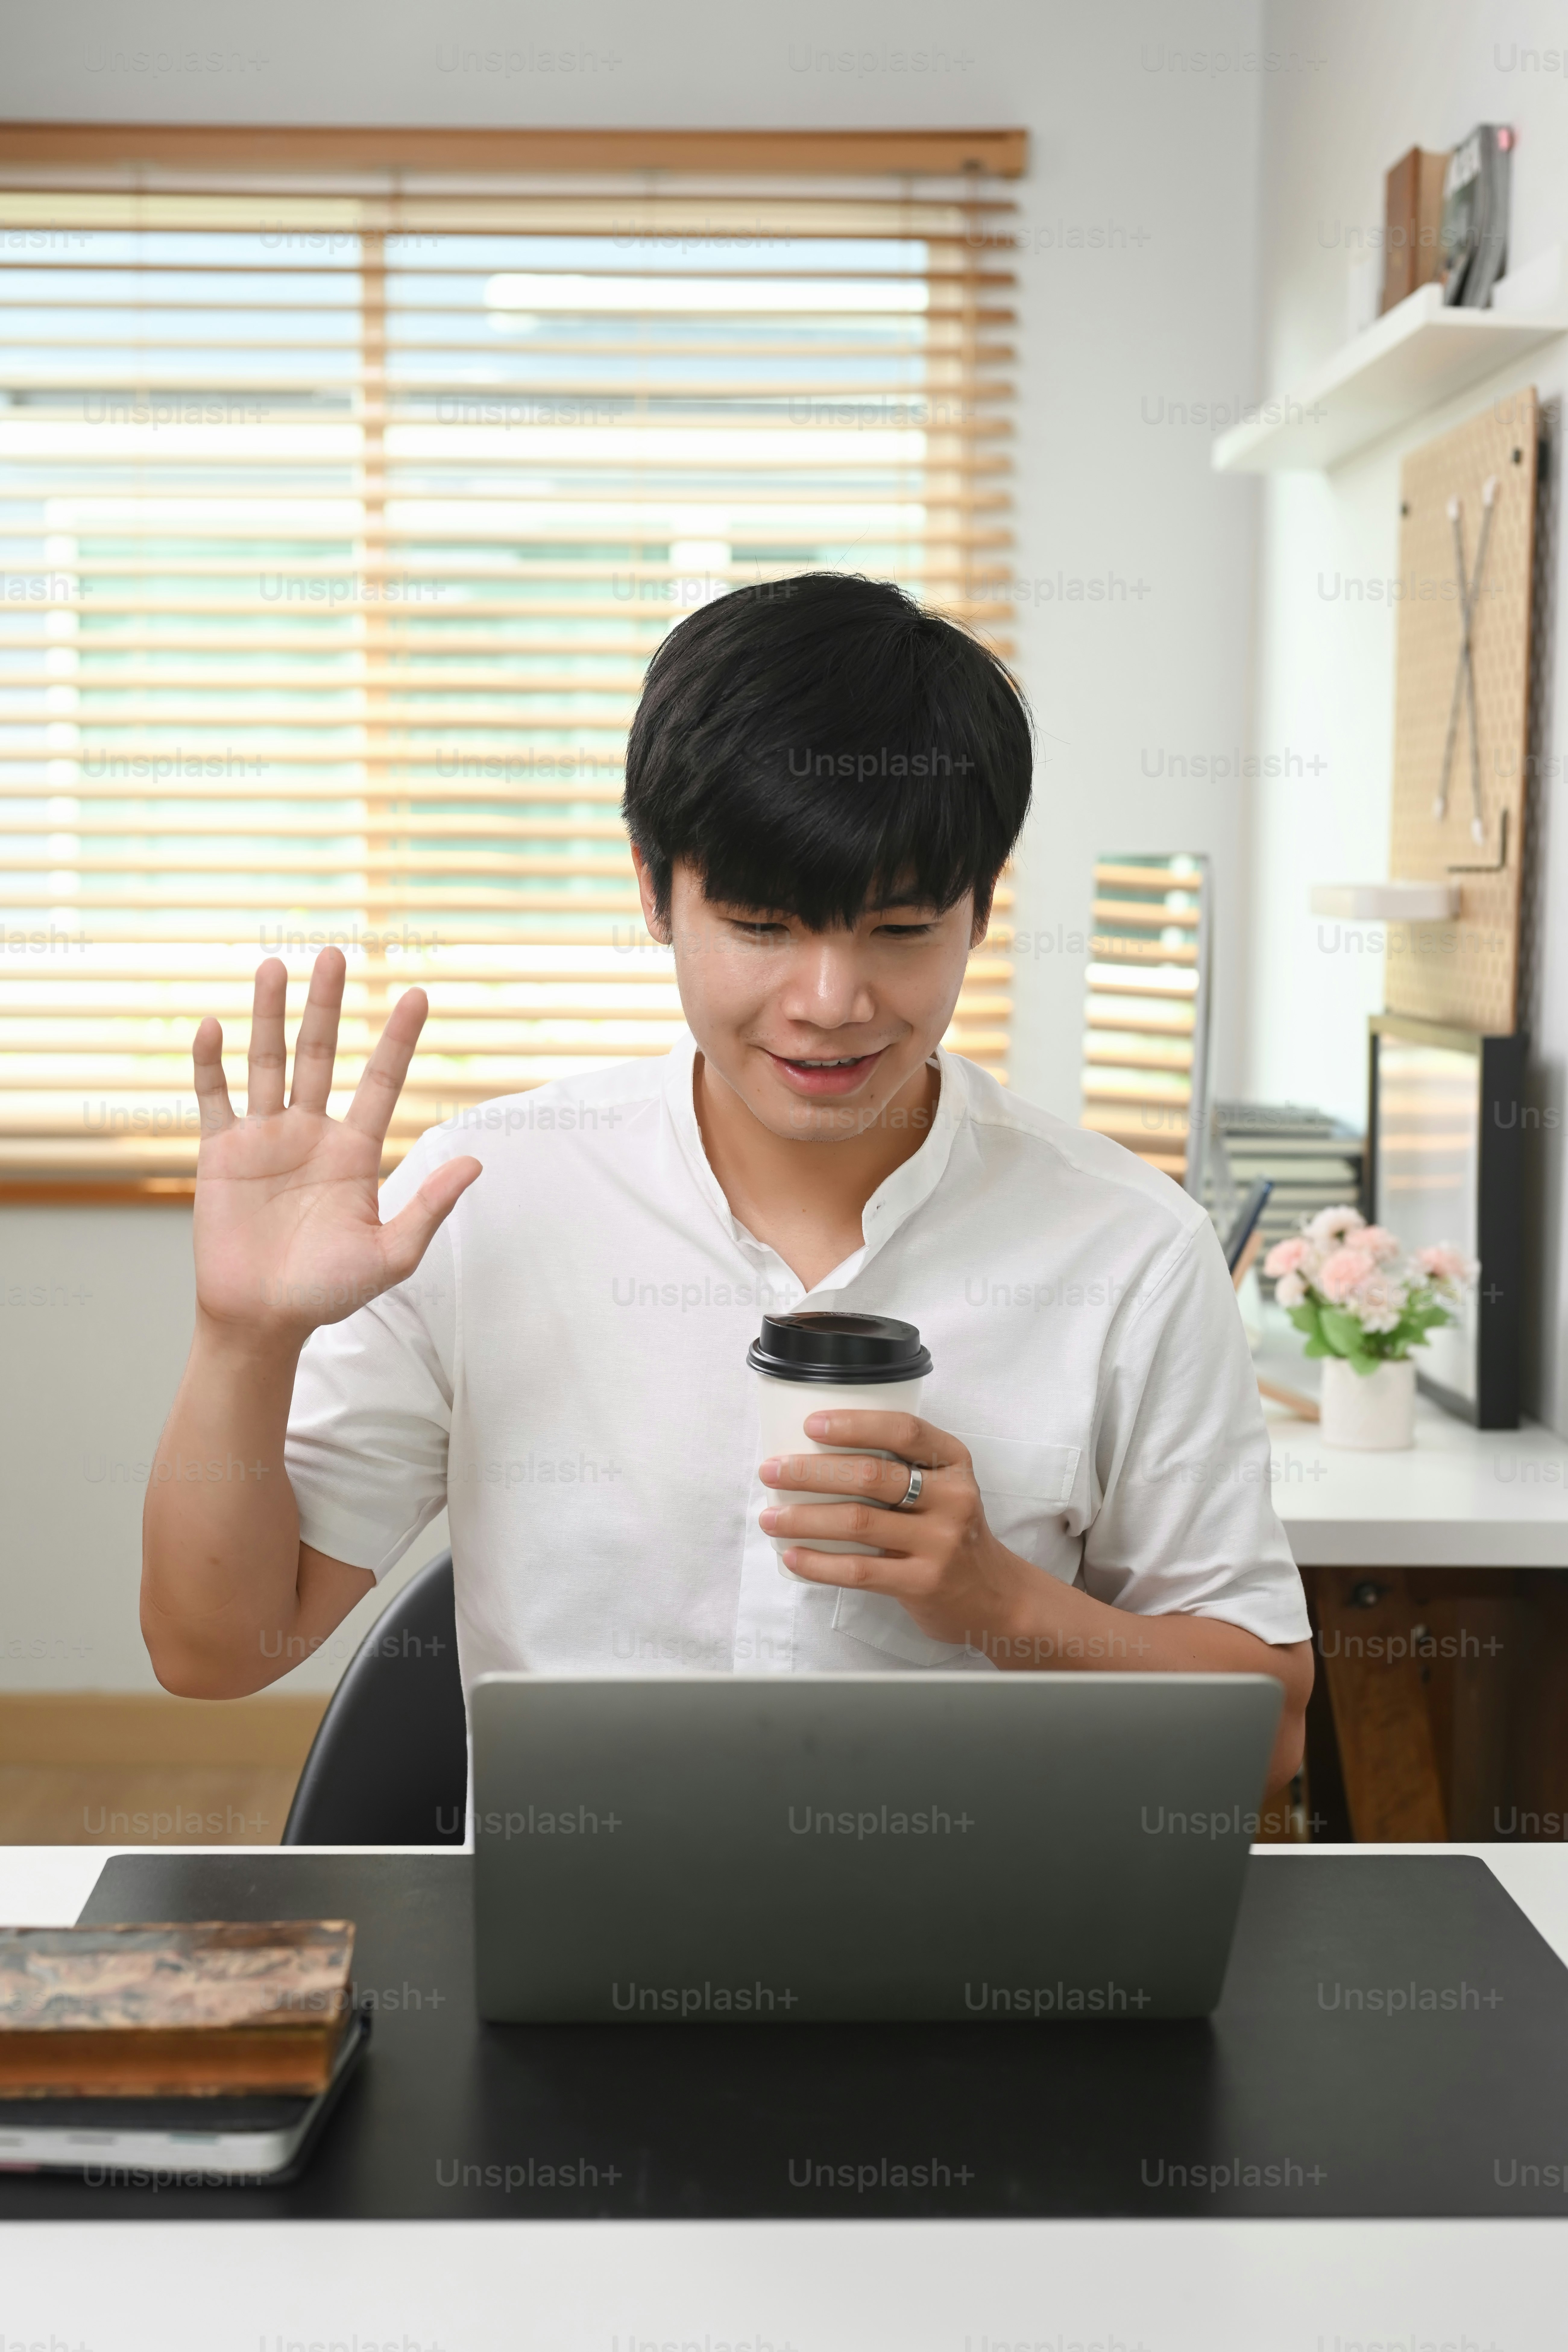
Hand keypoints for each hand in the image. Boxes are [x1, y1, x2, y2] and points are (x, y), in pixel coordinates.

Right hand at [190, 949, 480, 1347]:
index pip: (382, 1081)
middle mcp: (311, 1133)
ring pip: (269, 1061)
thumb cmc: (328, 1292)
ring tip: (276, 964)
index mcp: (354, 1152)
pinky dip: (212, 1063)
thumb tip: (475, 1163)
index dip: (399, 1040)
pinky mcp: (220, 1152)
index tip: (418, 994)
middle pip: (322, 1054)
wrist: (264, 1319)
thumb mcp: (390, 1254)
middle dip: (329, 1005)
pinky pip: (215, 1097)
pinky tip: (215, 1026)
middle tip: (337, 953)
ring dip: (270, 1013)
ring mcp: (264, 1137)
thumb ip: (429, 1207)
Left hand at [758, 1410, 1035, 1649]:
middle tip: (771, 1471)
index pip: (904, 1430)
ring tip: (770, 1517)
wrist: (992, 1594)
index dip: (855, 1424)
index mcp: (953, 1463)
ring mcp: (940, 1543)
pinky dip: (819, 1563)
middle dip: (811, 1471)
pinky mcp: (923, 1582)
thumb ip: (899, 1468)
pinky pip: (859, 1571)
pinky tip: (793, 1556)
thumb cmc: (951, 1531)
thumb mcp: (942, 1487)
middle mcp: (952, 1498)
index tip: (812, 1425)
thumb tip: (815, 1453)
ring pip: (858, 1522)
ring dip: (804, 1518)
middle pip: (871, 1476)